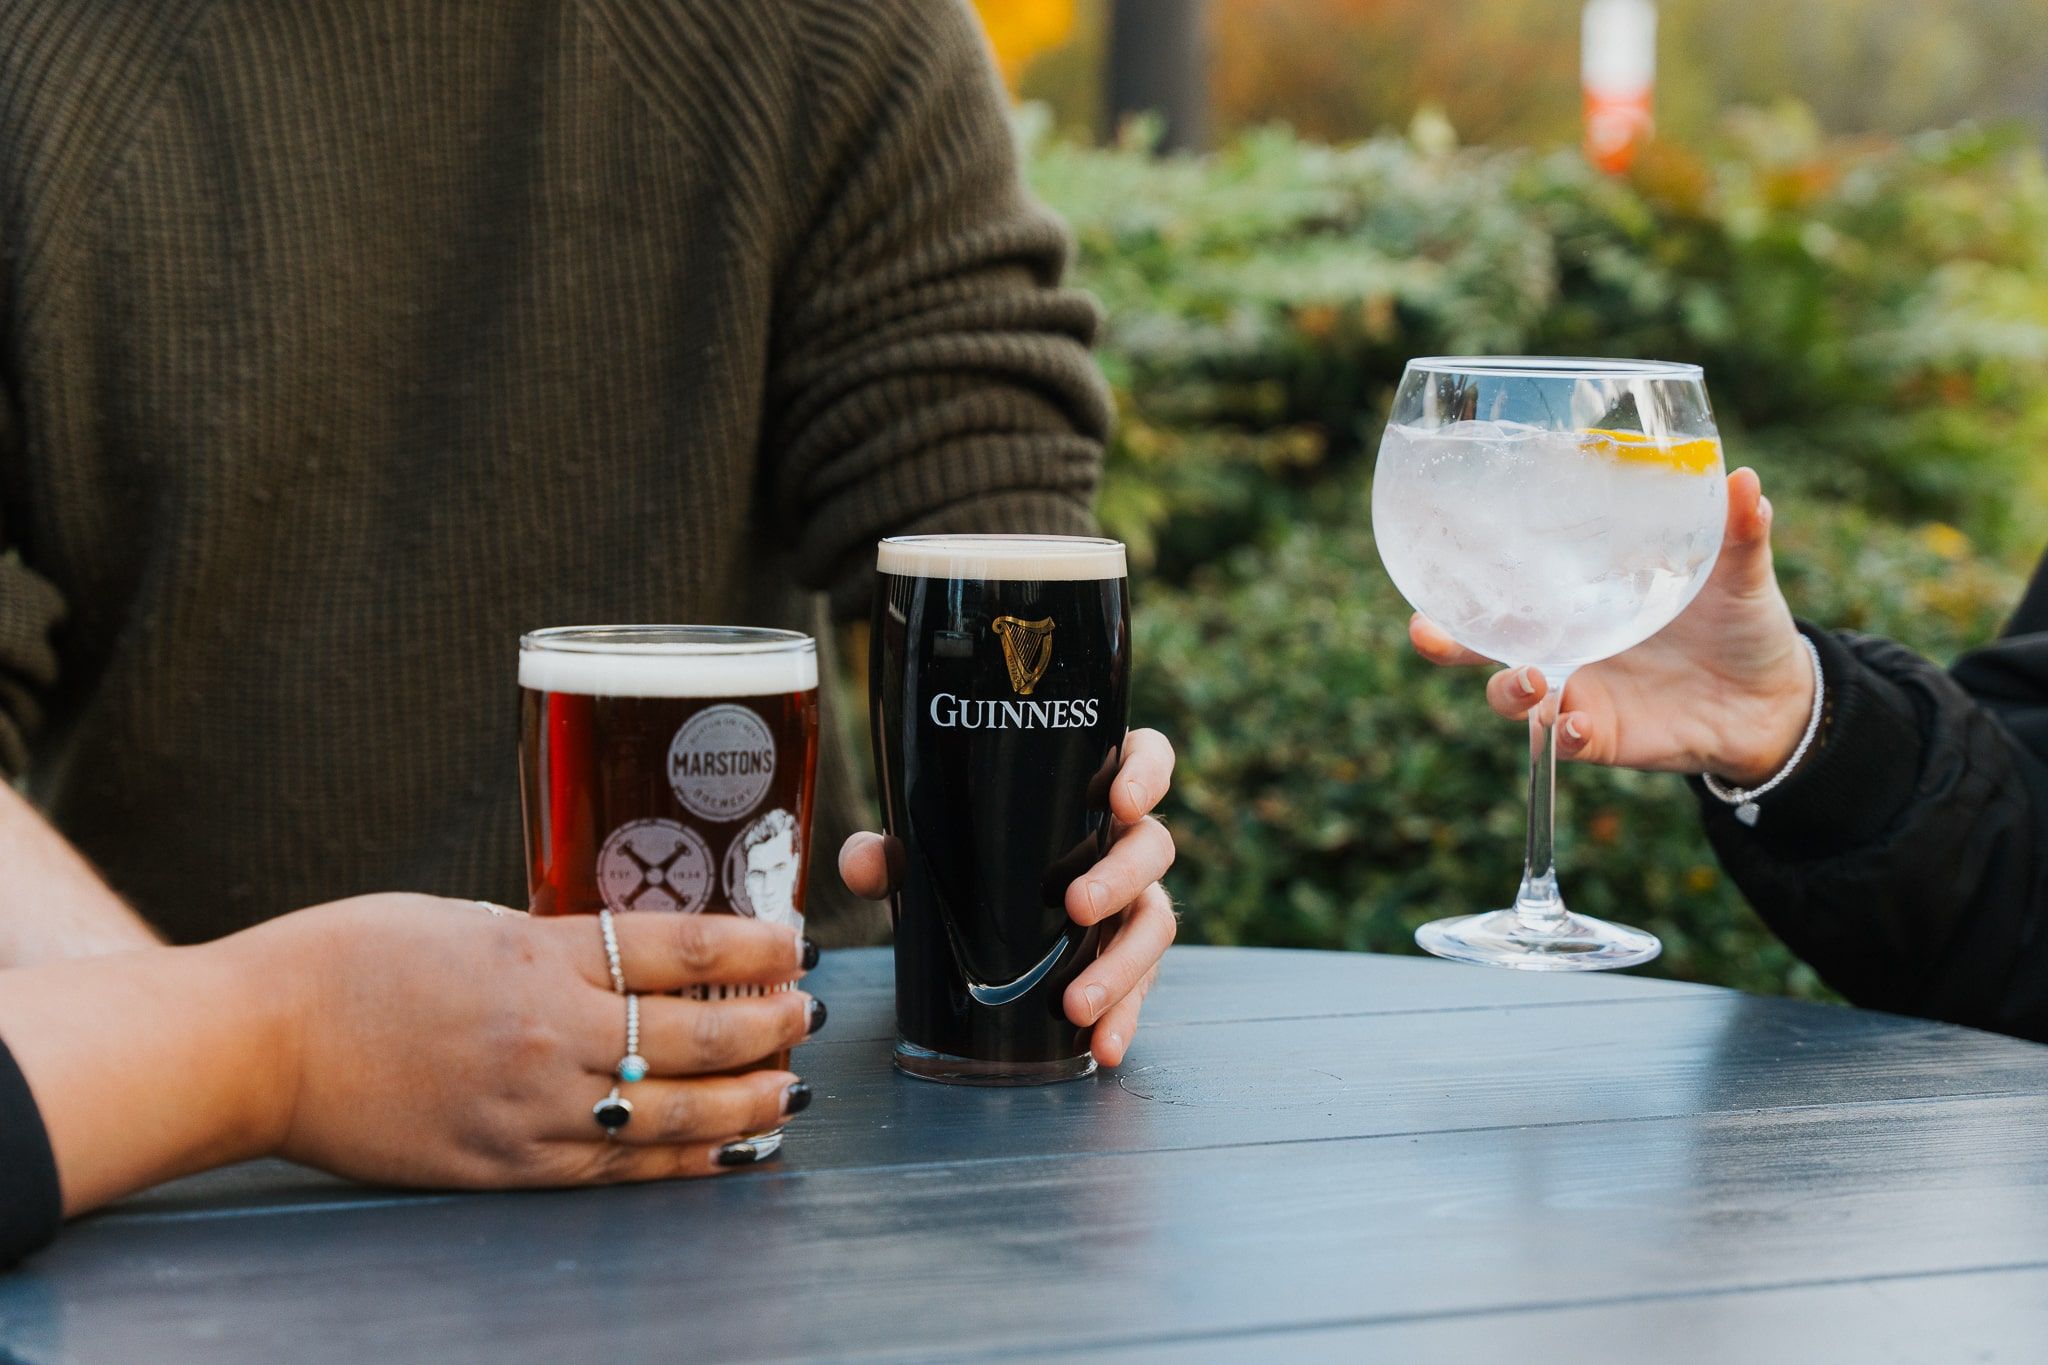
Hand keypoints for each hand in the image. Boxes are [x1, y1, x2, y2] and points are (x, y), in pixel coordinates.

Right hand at [241, 895, 818, 1187]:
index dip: (752, 948)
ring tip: (793, 1090)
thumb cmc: (346, 962)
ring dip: (747, 1103)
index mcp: (535, 953)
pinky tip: (731, 1152)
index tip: (793, 943)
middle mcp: (544, 1034)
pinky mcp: (504, 1167)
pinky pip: (617, 1172)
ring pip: (669, 1114)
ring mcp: (527, 1109)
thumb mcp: (463, 922)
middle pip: (692, 1034)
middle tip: (808, 1014)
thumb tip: (625, 958)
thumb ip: (547, 944)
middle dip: (767, 1026)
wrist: (256, 1042)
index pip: (678, 949)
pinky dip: (684, 1163)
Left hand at [838, 728, 1177, 1066]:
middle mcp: (1123, 844)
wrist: (970, 918)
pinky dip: (1124, 1018)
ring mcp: (1133, 903)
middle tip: (1077, 904)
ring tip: (1076, 1003)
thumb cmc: (968, 860)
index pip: (1146, 759)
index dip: (1146, 773)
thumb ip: (892, 852)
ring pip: (1154, 924)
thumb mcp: (929, 849)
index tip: (1121, 801)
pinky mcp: (1128, 960)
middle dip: (1121, 877)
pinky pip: (1140, 988)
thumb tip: (862, 863)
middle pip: (1153, 847)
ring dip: (1122, 964)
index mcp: (1092, 793)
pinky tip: (1103, 1046)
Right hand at [1409, 468, 1815, 784]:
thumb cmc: (1741, 623)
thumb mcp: (1740, 573)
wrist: (1773, 699)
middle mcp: (1566, 644)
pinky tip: (1575, 725)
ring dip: (1508, 690)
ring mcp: (1578, 692)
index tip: (1431, 557)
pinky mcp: (1600, 735)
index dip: (1463, 575)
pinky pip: (1562, 742)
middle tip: (1427, 633)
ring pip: (1512, 697)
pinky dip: (1561, 735)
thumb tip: (1743, 479)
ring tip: (1535, 679)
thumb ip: (1739, 531)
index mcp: (1581, 597)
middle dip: (1446, 642)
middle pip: (1483, 645)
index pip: (1509, 583)